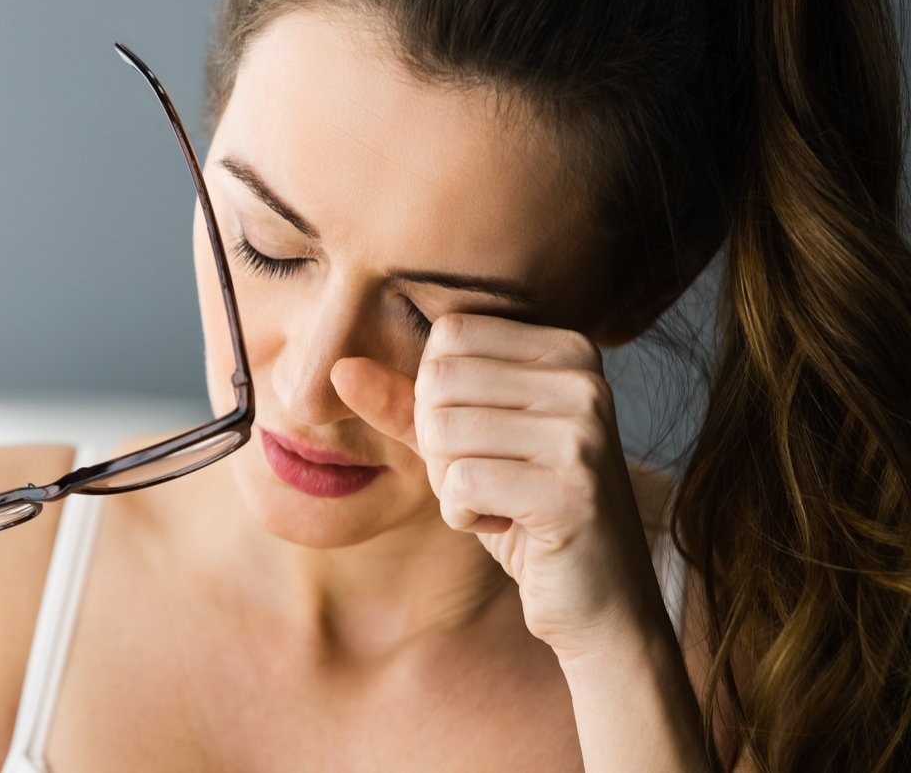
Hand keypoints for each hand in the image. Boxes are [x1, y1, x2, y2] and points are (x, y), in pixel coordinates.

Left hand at [332, 314, 668, 656]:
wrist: (600, 601)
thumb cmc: (524, 512)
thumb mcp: (463, 447)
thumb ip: (405, 403)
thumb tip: (340, 368)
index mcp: (567, 349)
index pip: (447, 338)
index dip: (437, 400)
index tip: (483, 444)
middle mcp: (584, 380)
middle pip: (438, 382)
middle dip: (439, 445)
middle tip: (488, 481)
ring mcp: (583, 433)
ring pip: (443, 433)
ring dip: (450, 484)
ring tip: (499, 503)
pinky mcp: (572, 490)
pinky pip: (461, 484)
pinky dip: (465, 517)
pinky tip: (508, 528)